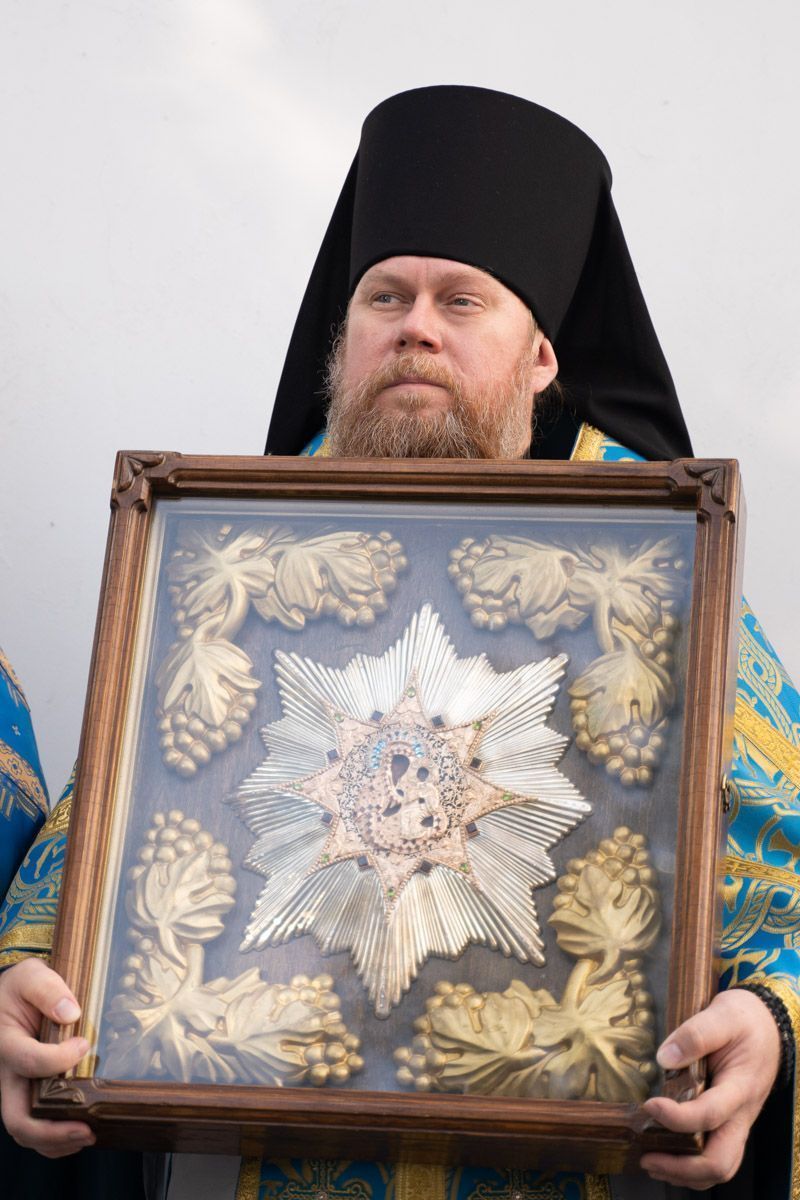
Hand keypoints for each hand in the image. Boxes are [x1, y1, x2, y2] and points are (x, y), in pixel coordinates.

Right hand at [0, 958, 94, 1156]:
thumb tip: (71, 1013)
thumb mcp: (32, 975)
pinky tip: (79, 1133)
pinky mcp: (27, 1093)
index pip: (28, 1060)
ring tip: (88, 1135)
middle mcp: (7, 1072)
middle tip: (86, 1129)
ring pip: (25, 1130)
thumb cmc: (23, 986)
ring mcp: (15, 1087)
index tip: (85, 1044)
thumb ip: (48, 990)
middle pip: (16, 1117)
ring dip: (55, 1141)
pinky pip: (35, 1126)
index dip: (58, 1059)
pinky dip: (55, 1140)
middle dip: (50, 1130)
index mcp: (6, 1042)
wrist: (15, 994)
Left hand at [640, 988, 780, 1188]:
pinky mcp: (729, 1123)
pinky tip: (666, 1158)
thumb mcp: (722, 1014)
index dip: (677, 1117)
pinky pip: (715, 1157)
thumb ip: (695, 1034)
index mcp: (741, 1087)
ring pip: (719, 1167)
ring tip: (651, 1163)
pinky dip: (691, 1167)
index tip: (649, 1105)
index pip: (710, 1114)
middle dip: (682, 1167)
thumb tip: (664, 1058)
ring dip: (685, 1174)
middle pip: (719, 1161)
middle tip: (646, 1157)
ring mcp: (737, 1123)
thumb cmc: (744, 1020)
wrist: (767, 1025)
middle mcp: (741, 1114)